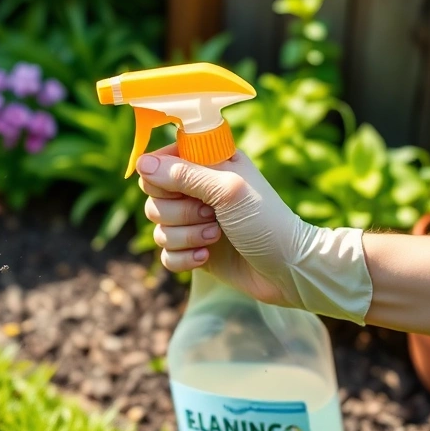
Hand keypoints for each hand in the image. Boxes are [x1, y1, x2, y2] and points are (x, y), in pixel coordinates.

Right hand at [135, 144, 372, 324]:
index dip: (161, 175)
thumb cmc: (267, 222)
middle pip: (153, 197)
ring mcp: (193, 221)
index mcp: (209, 164)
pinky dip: (183, 258)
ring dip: (184, 236)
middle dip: (177, 211)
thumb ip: (184, 174)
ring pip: (158, 227)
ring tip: (215, 237)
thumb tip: (141, 163)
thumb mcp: (227, 190)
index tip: (179, 187)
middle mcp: (198, 190)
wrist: (288, 270)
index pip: (160, 160)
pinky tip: (207, 258)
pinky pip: (165, 253)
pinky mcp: (192, 249)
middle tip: (209, 214)